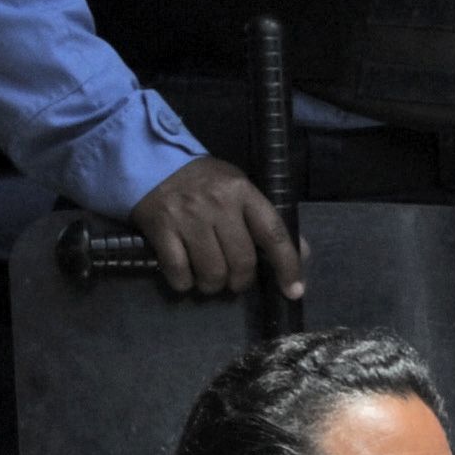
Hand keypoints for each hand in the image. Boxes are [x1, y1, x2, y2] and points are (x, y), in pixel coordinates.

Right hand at [126, 155, 302, 303]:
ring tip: (211, 282)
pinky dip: (184, 282)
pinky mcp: (161, 228)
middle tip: (236, 282)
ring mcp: (188, 217)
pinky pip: (178, 270)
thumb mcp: (241, 189)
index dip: (288, 266)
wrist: (153, 163)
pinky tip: (186, 278)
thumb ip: (267, 220)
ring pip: (212, 270)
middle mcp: (218, 204)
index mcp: (244, 193)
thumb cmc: (205, 181)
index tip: (294, 291)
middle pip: (242, 260)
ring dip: (214, 285)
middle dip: (242, 281)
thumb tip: (302, 254)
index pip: (274, 234)